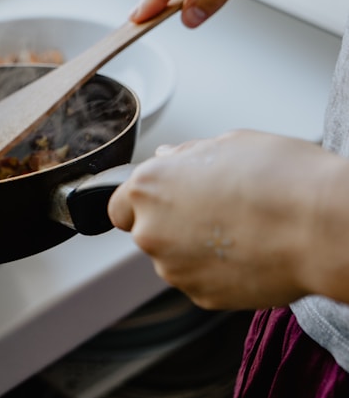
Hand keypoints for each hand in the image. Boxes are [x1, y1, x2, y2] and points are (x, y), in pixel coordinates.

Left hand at [108, 130, 348, 309]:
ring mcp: (174, 268)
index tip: (161, 201)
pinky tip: (246, 251)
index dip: (140, 203)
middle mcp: (151, 230)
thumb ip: (186, 155)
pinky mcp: (201, 296)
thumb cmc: (278, 177)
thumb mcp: (227, 143)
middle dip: (170, 222)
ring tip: (237, 229)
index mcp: (149, 187)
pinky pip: (199, 280)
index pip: (119, 205)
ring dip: (193, 248)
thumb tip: (168, 158)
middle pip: (147, 231)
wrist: (320, 226)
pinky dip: (215, 270)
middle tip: (212, 209)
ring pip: (173, 258)